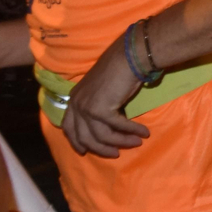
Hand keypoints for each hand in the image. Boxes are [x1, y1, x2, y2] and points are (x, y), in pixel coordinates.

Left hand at [61, 35, 149, 157]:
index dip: (76, 142)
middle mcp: (76, 104)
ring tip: (136, 143)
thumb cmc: (117, 70)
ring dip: (121, 141)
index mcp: (73, 99)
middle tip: (116, 154)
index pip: (68, 127)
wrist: (127, 58)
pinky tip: (143, 133)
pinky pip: (117, 127)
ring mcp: (86, 107)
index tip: (85, 152)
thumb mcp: (100, 90)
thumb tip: (105, 123)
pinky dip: (132, 131)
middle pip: (84, 137)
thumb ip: (96, 104)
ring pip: (101, 136)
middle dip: (101, 148)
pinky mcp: (100, 109)